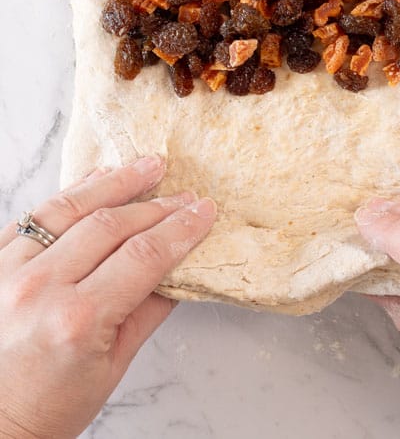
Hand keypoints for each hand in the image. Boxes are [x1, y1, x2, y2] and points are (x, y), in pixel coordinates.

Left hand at [0, 157, 215, 438]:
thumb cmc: (46, 410)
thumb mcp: (112, 367)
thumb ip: (148, 311)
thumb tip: (180, 269)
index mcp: (78, 320)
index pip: (144, 256)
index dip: (181, 229)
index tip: (204, 211)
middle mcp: (40, 288)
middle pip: (112, 225)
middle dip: (157, 205)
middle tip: (186, 194)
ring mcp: (9, 271)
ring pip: (70, 208)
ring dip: (115, 181)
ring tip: (148, 165)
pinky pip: (36, 216)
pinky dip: (70, 193)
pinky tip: (97, 179)